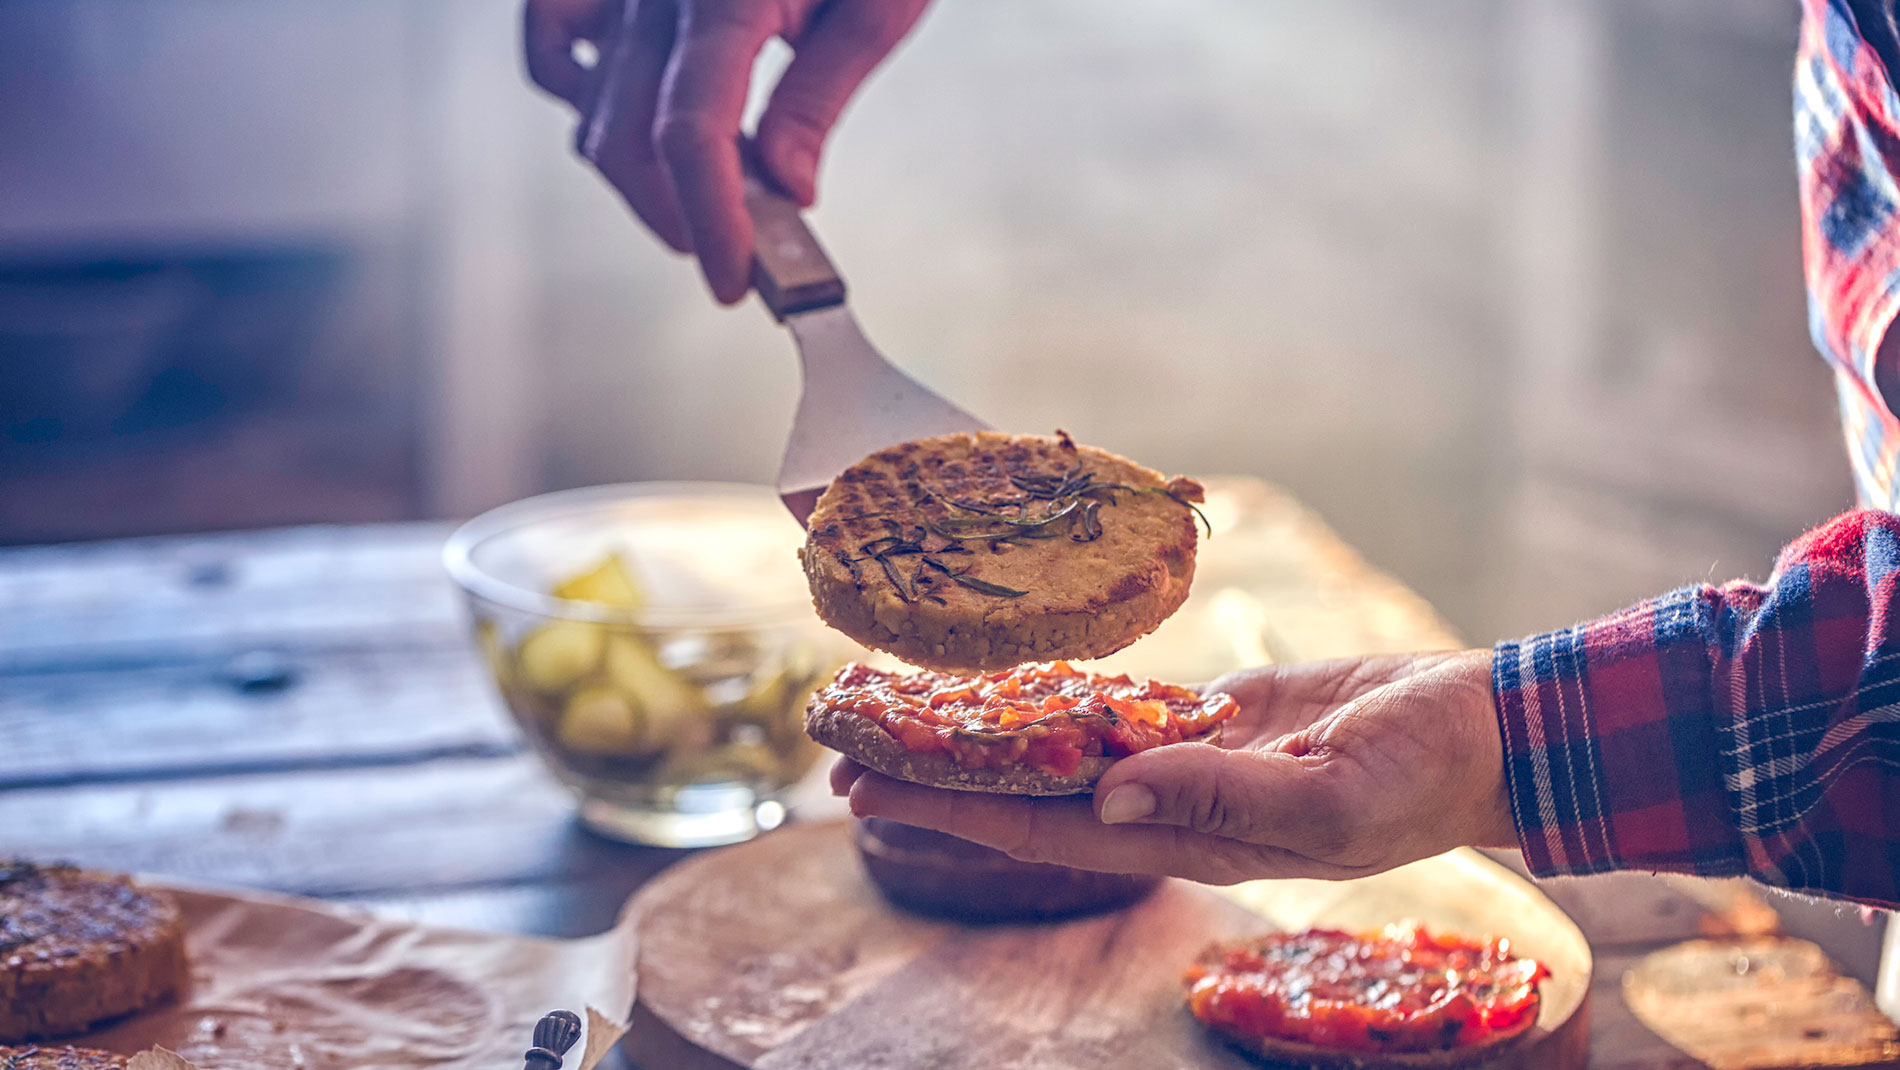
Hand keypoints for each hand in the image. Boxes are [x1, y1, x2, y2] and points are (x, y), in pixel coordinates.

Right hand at [523, 0, 932, 303]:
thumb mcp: (881, 2)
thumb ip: (822, 94)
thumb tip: (788, 191)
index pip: (693, 132)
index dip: (711, 220)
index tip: (735, 282)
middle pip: (628, 134)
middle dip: (676, 215)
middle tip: (733, 254)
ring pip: (589, 105)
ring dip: (637, 175)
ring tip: (702, 202)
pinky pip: (551, 37)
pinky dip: (573, 94)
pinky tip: (627, 123)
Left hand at [833, 651, 1518, 883]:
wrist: (1477, 729)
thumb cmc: (1420, 772)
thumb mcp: (1332, 792)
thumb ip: (1223, 797)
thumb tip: (1110, 797)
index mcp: (1190, 838)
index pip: (1044, 830)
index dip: (951, 812)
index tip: (867, 791)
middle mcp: (1170, 807)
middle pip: (1029, 794)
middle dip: (938, 776)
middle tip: (843, 749)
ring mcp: (1186, 762)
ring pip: (1062, 750)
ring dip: (985, 735)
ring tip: (903, 712)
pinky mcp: (1210, 717)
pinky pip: (1114, 709)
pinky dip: (1056, 697)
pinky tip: (1005, 684)